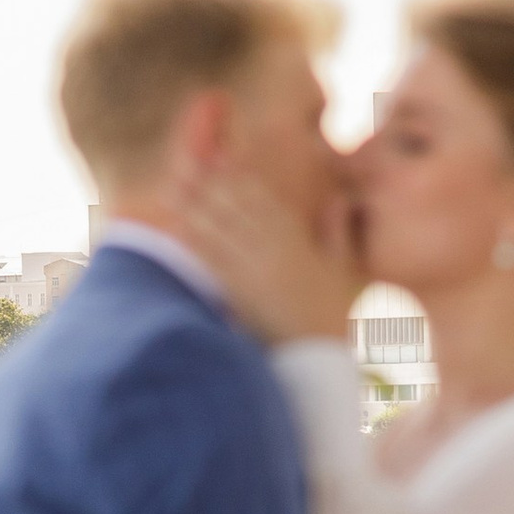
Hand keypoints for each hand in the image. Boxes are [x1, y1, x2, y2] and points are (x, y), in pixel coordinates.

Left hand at [176, 164, 366, 347]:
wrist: (322, 354)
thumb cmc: (333, 316)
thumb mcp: (341, 269)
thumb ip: (337, 232)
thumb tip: (339, 201)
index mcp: (299, 241)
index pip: (263, 200)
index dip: (239, 177)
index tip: (218, 160)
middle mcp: (276, 249)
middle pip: (236, 208)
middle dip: (209, 185)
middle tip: (183, 164)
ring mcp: (258, 269)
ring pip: (221, 230)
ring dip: (194, 208)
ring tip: (171, 190)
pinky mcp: (242, 293)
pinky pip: (214, 262)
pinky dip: (196, 243)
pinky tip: (178, 229)